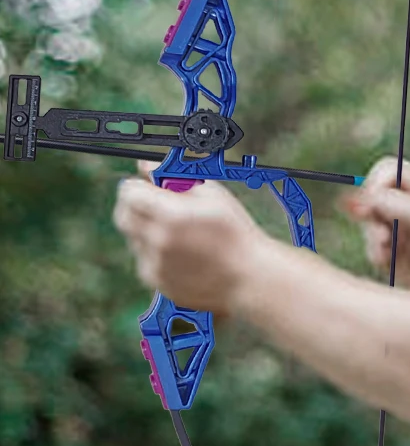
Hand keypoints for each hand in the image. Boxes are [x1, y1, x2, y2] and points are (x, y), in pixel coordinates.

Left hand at [113, 167, 265, 314]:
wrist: (249, 278)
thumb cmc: (237, 235)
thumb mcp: (214, 196)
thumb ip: (175, 177)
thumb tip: (145, 165)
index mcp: (171, 215)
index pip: (129, 192)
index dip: (138, 186)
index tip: (147, 187)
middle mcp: (157, 241)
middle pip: (123, 216)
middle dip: (134, 207)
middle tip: (154, 206)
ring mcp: (154, 263)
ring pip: (134, 238)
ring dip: (147, 230)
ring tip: (181, 235)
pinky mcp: (156, 281)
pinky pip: (144, 259)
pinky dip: (157, 253)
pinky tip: (183, 254)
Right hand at [340, 158, 409, 295]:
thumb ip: (398, 205)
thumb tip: (365, 195)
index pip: (388, 169)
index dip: (376, 182)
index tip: (374, 202)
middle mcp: (406, 203)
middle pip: (371, 194)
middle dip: (371, 214)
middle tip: (382, 235)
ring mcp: (396, 224)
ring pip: (367, 221)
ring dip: (374, 237)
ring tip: (391, 252)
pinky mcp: (389, 247)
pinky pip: (369, 245)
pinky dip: (376, 253)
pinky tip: (391, 262)